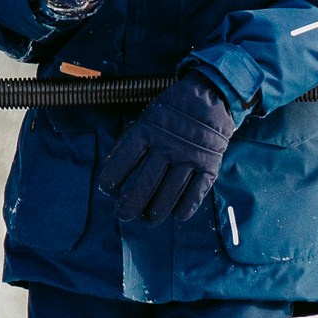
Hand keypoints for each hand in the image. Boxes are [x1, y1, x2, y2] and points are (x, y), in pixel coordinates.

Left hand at [105, 69, 239, 225]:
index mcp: (147, 131)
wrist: (209, 98)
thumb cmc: (171, 112)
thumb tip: (113, 172)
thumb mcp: (147, 118)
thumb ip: (131, 142)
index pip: (123, 161)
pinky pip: (195, 193)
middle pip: (144, 184)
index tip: (107, 191)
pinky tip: (176, 214)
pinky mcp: (209, 165)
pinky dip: (184, 208)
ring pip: (168, 194)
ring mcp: (189, 157)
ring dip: (155, 211)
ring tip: (148, 218)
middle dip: (130, 205)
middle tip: (123, 215)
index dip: (112, 179)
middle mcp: (167, 146)